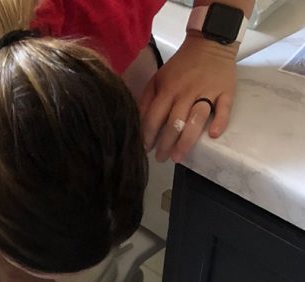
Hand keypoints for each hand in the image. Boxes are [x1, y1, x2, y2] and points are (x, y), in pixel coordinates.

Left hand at [140, 34, 236, 162]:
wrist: (210, 41)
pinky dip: (220, 121)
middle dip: (165, 145)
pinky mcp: (226, 91)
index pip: (154, 118)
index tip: (144, 150)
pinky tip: (213, 135)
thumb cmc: (181, 66)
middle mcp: (186, 91)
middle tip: (161, 159)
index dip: (148, 137)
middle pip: (174, 122)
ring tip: (178, 156)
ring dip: (187, 140)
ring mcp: (207, 91)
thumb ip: (147, 100)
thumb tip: (138, 124)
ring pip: (196, 118)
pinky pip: (224, 108)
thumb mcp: (158, 79)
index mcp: (168, 89)